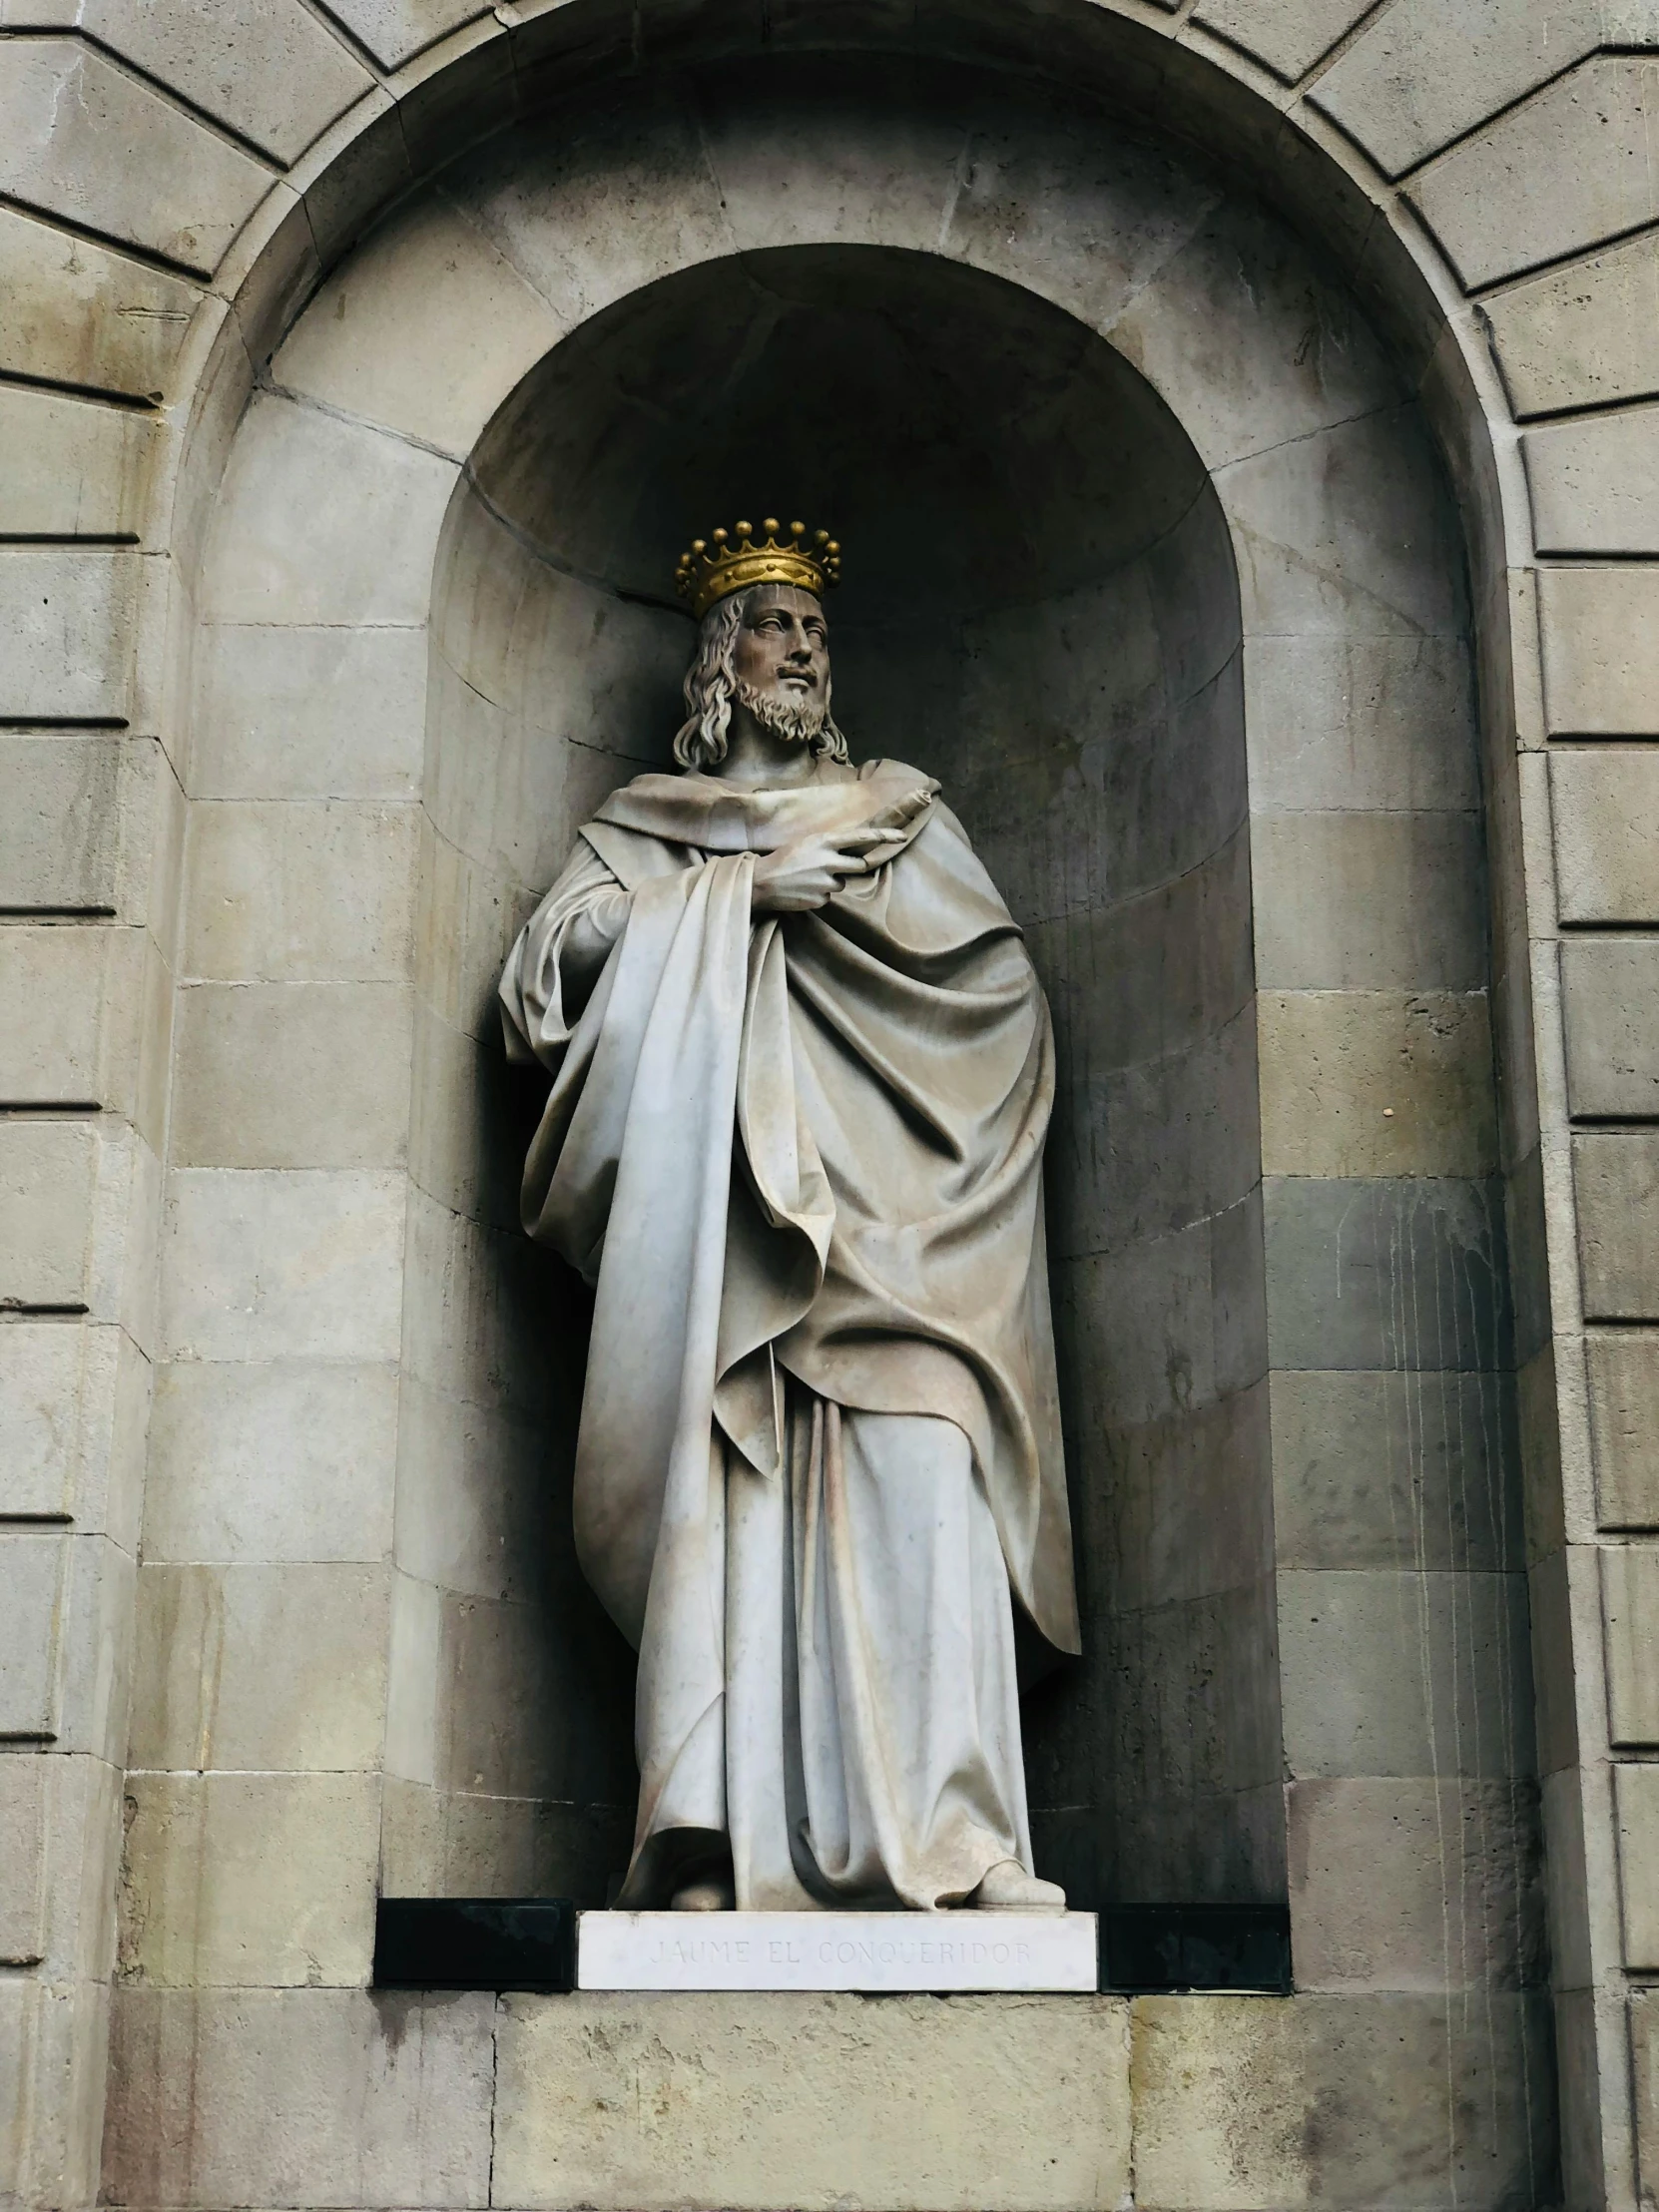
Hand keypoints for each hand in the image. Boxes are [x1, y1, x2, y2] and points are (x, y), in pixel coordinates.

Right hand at [749, 789, 932, 914]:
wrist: (762, 881)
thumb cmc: (782, 859)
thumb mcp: (806, 843)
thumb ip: (828, 846)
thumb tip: (845, 852)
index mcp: (825, 841)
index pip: (861, 836)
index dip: (884, 836)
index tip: (902, 836)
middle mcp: (829, 859)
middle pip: (859, 864)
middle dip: (851, 867)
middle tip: (830, 867)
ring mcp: (826, 881)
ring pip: (842, 883)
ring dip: (830, 882)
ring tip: (808, 879)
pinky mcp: (821, 899)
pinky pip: (828, 897)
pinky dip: (818, 895)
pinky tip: (802, 890)